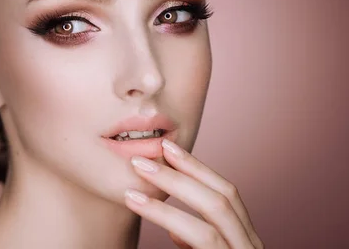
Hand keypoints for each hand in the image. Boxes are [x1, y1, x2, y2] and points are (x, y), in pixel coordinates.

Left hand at [123, 139, 263, 248]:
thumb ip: (194, 244)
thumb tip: (177, 232)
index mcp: (245, 242)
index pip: (228, 195)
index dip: (198, 169)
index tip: (167, 148)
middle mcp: (250, 247)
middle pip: (225, 195)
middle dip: (185, 169)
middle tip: (147, 154)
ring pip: (215, 208)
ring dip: (173, 183)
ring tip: (137, 169)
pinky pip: (202, 236)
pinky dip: (166, 214)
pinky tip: (138, 201)